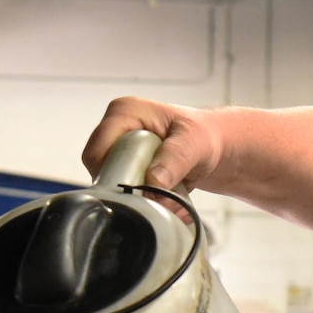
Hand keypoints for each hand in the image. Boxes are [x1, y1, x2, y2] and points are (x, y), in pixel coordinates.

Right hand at [82, 96, 224, 190]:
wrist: (215, 147)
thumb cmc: (204, 135)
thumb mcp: (195, 142)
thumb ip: (175, 160)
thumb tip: (153, 182)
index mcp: (124, 112)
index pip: (97, 151)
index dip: (112, 175)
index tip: (138, 191)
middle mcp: (116, 130)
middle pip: (101, 172)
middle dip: (129, 190)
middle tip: (158, 198)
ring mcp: (119, 150)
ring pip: (112, 185)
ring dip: (139, 198)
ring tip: (168, 197)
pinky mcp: (127, 167)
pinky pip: (124, 191)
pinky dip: (144, 200)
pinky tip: (166, 198)